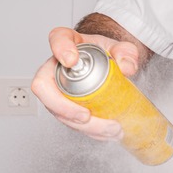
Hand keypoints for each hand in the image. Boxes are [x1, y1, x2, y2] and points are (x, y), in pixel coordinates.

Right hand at [30, 26, 140, 140]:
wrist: (110, 64)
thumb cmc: (107, 52)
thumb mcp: (122, 48)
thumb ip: (128, 53)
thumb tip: (126, 68)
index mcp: (69, 42)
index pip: (58, 39)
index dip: (60, 50)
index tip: (71, 61)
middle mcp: (56, 66)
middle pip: (44, 87)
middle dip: (64, 107)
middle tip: (86, 116)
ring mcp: (58, 89)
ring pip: (57, 111)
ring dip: (83, 125)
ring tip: (110, 128)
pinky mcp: (66, 107)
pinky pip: (71, 121)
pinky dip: (90, 131)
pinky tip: (107, 133)